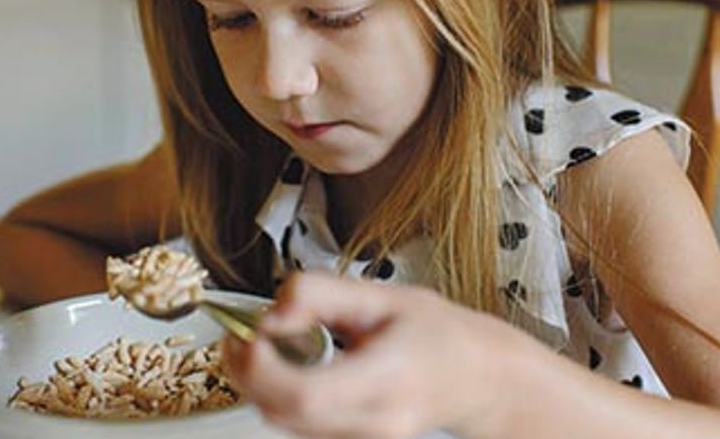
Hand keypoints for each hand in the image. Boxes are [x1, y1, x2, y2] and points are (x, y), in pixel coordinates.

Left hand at [222, 272, 536, 438]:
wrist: (476, 378)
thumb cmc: (438, 335)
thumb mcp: (384, 295)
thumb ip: (321, 294)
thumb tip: (272, 312)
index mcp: (387, 378)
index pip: (306, 393)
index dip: (262, 368)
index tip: (250, 333)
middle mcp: (375, 421)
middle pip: (283, 414)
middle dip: (247, 374)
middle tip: (242, 334)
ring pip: (284, 423)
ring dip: (259, 385)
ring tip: (267, 345)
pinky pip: (297, 426)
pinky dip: (279, 396)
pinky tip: (289, 366)